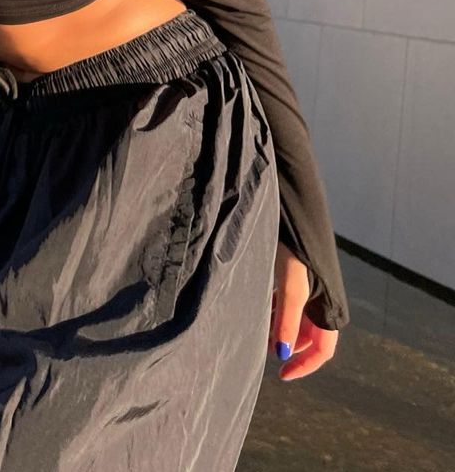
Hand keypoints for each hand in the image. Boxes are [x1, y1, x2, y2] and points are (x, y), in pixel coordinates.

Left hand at [268, 240, 338, 378]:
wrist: (292, 209)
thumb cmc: (294, 247)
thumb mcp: (290, 285)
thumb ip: (286, 320)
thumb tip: (281, 353)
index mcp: (327, 306)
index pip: (323, 350)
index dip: (304, 365)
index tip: (282, 374)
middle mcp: (322, 299)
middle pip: (308, 336)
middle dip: (288, 345)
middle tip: (262, 346)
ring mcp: (310, 286)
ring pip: (297, 318)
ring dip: (279, 326)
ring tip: (256, 326)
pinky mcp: (296, 272)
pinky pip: (288, 301)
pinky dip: (275, 308)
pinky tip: (258, 303)